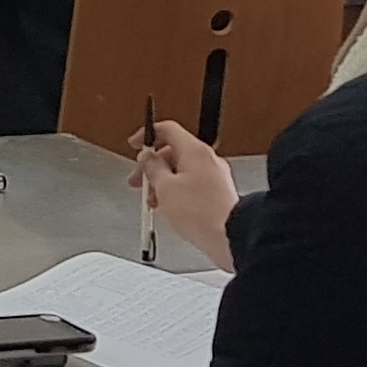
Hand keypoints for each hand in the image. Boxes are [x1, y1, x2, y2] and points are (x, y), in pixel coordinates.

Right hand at [128, 121, 239, 272]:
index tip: (136, 144)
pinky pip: (193, 184)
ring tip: (154, 200)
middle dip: (153, 166)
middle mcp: (207, 159)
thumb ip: (152, 169)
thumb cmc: (201, 212)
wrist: (230, 236)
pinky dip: (178, 191)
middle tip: (139, 181)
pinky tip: (170, 207)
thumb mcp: (164, 188)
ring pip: (183, 170)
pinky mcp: (219, 193)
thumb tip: (147, 160)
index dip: (148, 134)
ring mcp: (215, 176)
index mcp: (194, 151)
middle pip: (174, 152)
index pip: (168, 130)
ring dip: (164, 182)